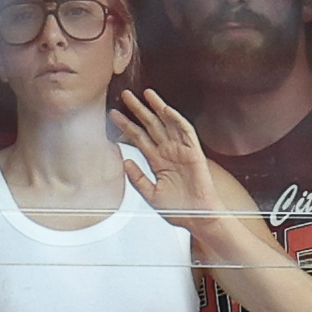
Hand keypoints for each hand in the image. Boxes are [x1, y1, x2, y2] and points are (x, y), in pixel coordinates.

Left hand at [119, 87, 223, 224]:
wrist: (197, 218)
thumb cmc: (178, 209)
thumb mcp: (150, 194)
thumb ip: (137, 178)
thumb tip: (125, 162)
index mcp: (157, 161)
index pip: (139, 138)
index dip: (126, 126)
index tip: (114, 115)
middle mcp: (168, 152)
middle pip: (150, 126)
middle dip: (138, 110)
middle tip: (126, 95)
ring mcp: (181, 151)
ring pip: (168, 124)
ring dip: (158, 108)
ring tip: (146, 94)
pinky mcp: (194, 153)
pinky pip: (186, 133)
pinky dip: (177, 121)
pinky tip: (167, 110)